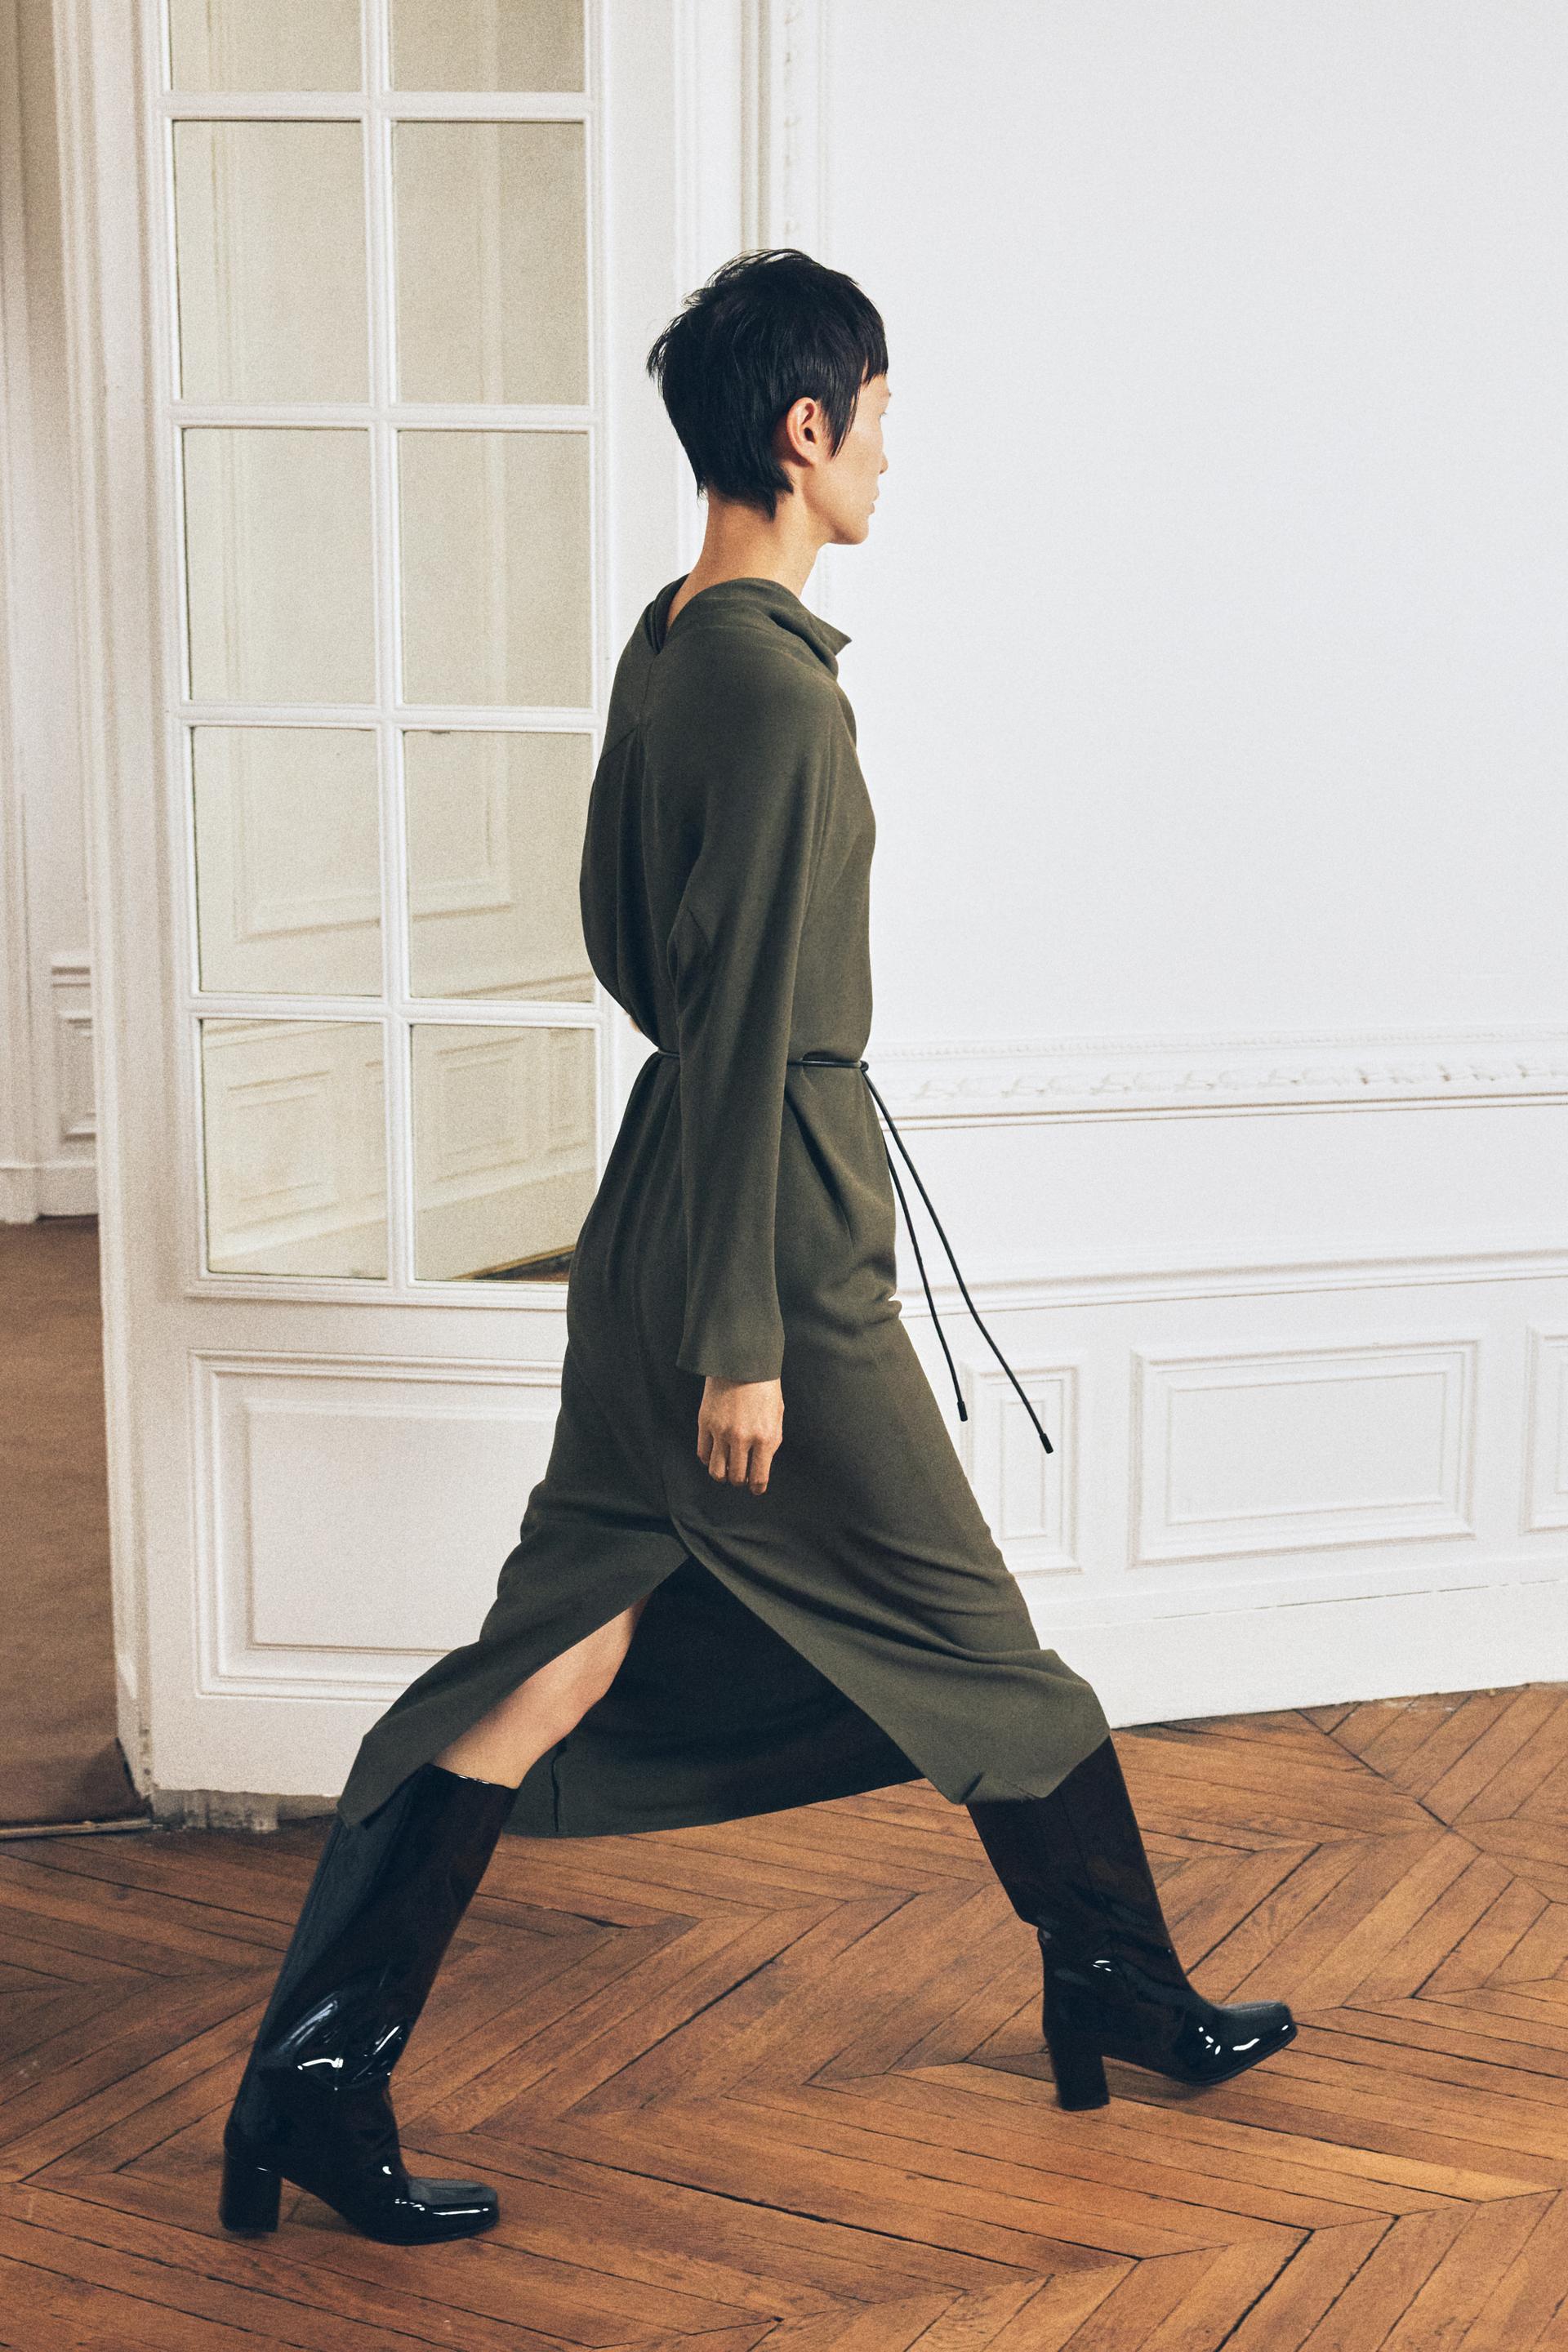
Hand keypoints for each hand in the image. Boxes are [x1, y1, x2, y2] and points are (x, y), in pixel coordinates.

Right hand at [697, 1375, 783, 1493]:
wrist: (742, 1361)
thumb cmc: (764, 1387)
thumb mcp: (777, 1416)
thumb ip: (770, 1442)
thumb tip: (761, 1465)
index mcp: (765, 1437)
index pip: (759, 1478)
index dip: (757, 1488)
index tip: (756, 1488)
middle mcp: (742, 1438)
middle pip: (736, 1477)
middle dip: (740, 1481)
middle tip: (741, 1476)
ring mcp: (721, 1432)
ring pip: (716, 1471)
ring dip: (722, 1475)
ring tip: (726, 1468)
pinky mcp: (705, 1423)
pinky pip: (703, 1453)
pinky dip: (708, 1459)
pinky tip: (715, 1454)